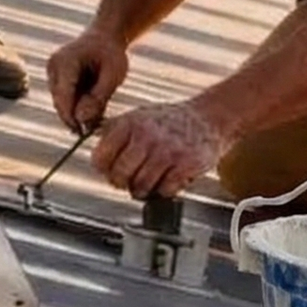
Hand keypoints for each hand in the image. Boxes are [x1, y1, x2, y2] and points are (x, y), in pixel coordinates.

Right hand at [47, 27, 127, 132]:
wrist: (104, 37)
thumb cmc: (111, 54)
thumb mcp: (112, 75)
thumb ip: (98, 98)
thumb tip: (82, 120)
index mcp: (65, 61)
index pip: (63, 96)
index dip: (70, 117)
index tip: (83, 134)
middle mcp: (53, 67)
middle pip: (59, 101)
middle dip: (74, 117)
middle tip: (94, 128)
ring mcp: (52, 72)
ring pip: (60, 102)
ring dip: (76, 112)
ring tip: (97, 111)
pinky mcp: (55, 78)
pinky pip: (63, 98)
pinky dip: (76, 105)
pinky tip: (91, 105)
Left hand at [93, 99, 231, 200]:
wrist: (209, 117)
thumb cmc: (171, 120)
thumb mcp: (138, 116)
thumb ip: (116, 133)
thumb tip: (97, 156)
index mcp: (130, 123)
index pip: (101, 156)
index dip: (103, 168)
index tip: (108, 170)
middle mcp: (146, 136)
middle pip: (120, 175)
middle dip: (122, 183)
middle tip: (128, 182)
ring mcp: (167, 151)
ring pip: (141, 186)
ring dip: (143, 189)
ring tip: (148, 180)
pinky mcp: (186, 165)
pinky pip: (165, 190)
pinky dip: (164, 190)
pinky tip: (167, 179)